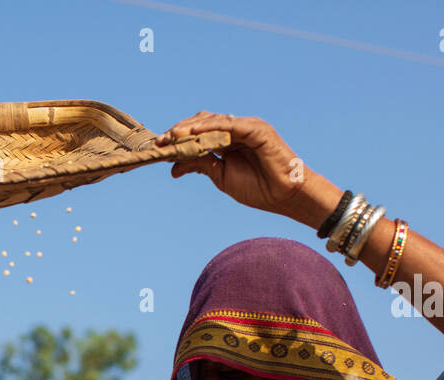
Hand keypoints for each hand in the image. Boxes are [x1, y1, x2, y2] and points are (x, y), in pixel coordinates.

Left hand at [154, 114, 328, 225]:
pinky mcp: (255, 128)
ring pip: (212, 121)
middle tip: (161, 141)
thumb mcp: (220, 176)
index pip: (198, 134)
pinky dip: (209, 126)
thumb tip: (173, 167)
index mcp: (227, 142)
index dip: (179, 139)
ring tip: (172, 137)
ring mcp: (245, 127)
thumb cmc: (257, 188)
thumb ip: (200, 165)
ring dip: (190, 128)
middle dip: (180, 132)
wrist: (283, 195)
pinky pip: (228, 124)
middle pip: (201, 124)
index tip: (159, 147)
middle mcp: (235, 132)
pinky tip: (192, 132)